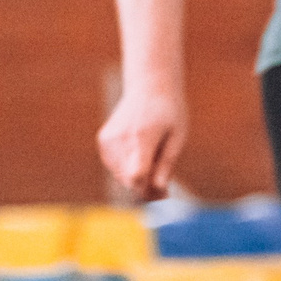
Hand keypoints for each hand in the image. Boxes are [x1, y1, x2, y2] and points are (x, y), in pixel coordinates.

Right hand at [100, 81, 186, 202]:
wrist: (149, 86)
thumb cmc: (169, 112)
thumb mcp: (177, 138)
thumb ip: (167, 165)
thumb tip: (159, 189)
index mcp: (142, 137)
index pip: (137, 176)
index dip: (148, 191)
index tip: (163, 193)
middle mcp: (121, 139)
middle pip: (129, 180)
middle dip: (146, 188)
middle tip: (163, 190)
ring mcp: (109, 140)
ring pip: (121, 177)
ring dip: (137, 179)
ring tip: (154, 168)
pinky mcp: (103, 141)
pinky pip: (115, 168)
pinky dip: (127, 169)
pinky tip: (139, 156)